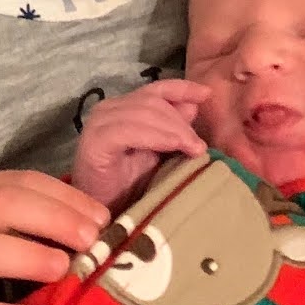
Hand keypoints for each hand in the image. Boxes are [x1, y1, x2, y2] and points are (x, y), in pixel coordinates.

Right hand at [72, 79, 208, 206]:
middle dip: (181, 122)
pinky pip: (130, 130)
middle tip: (200, 145)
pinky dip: (156, 136)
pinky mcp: (96, 141)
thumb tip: (194, 107)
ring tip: (193, 149)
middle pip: (153, 102)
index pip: (157, 90)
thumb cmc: (126, 187)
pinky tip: (173, 147)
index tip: (207, 94)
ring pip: (145, 113)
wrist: (99, 215)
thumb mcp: (156, 153)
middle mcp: (109, 108)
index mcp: (124, 107)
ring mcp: (100, 122)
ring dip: (174, 130)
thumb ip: (171, 129)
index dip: (183, 88)